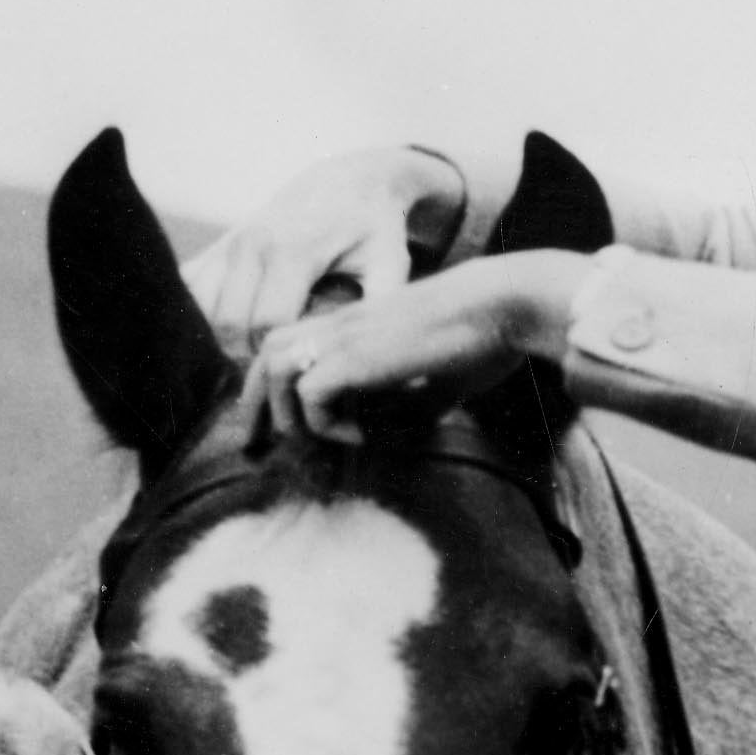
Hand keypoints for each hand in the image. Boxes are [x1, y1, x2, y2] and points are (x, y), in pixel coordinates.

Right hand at [183, 146, 466, 351]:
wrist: (348, 180)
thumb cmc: (374, 230)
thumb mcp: (390, 265)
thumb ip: (385, 312)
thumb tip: (406, 374)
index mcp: (292, 250)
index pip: (267, 325)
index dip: (280, 361)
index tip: (300, 378)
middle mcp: (251, 244)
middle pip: (228, 325)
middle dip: (249, 360)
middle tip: (278, 380)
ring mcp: (228, 241)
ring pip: (200, 311)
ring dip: (220, 343)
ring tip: (256, 361)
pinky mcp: (216, 244)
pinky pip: (188, 292)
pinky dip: (199, 320)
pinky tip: (228, 339)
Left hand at [241, 253, 586, 448]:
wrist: (502, 305)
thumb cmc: (481, 340)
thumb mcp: (435, 381)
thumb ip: (404, 404)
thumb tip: (383, 437)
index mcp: (353, 324)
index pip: (285, 349)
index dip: (267, 390)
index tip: (266, 433)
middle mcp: (339, 324)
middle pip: (263, 357)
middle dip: (253, 408)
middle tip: (255, 449)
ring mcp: (345, 335)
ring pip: (274, 374)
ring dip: (291, 418)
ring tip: (327, 440)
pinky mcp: (356, 354)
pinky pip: (311, 396)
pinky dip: (326, 425)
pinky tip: (362, 433)